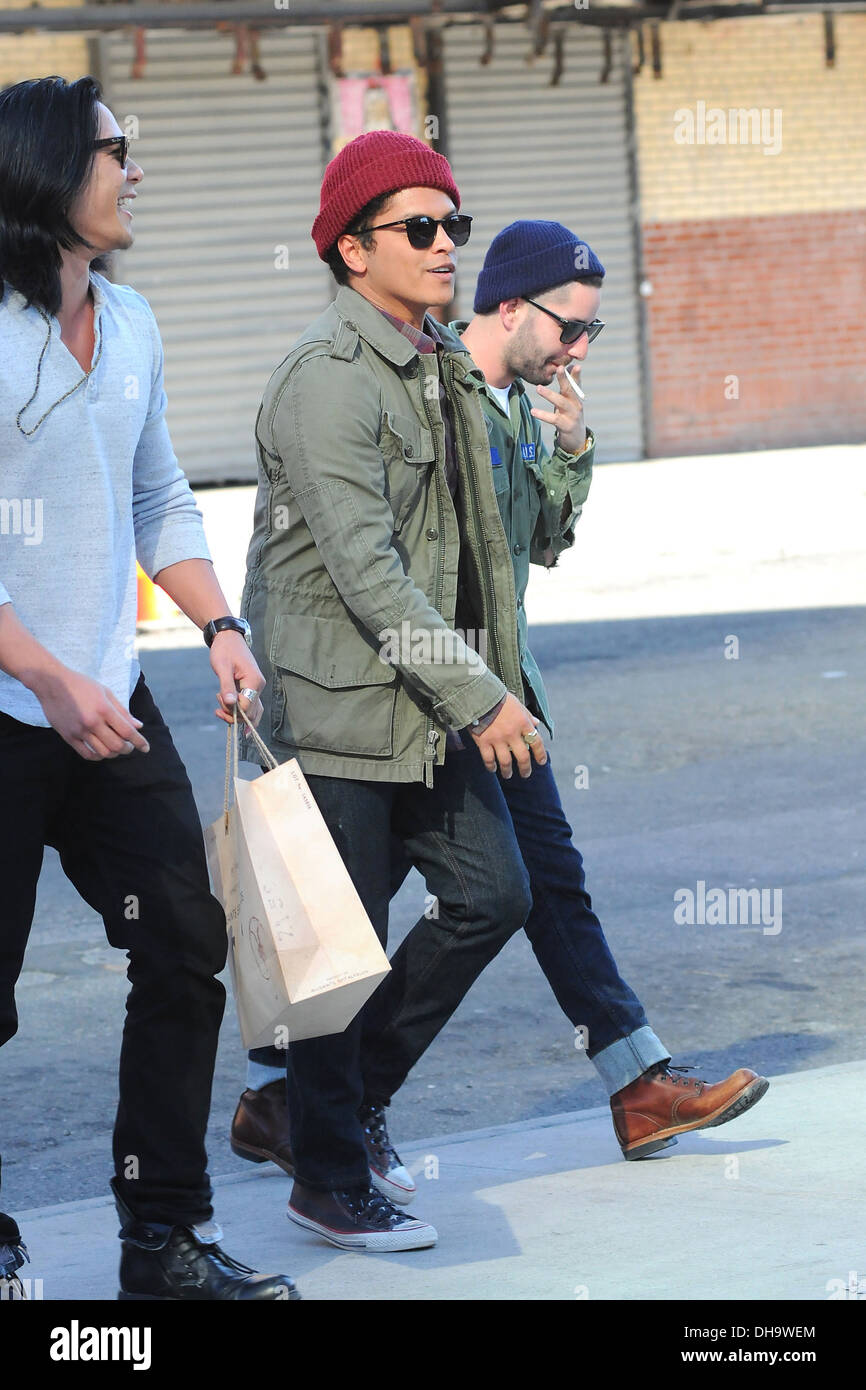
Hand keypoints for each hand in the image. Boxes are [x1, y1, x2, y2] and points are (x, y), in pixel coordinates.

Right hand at [29, 667, 150, 760]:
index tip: (146, 748)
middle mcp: (92, 722)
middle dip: (127, 749)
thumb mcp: (105, 692)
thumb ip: (122, 711)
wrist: (52, 683)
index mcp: (104, 709)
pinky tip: (102, 752)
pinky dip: (98, 756)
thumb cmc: (81, 685)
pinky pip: (86, 754)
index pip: (127, 731)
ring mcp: (79, 730)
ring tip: (116, 748)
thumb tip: (138, 726)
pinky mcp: (68, 736)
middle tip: (129, 746)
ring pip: (103, 752)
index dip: (139, 742)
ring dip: (114, 754)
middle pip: (117, 745)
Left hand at [209, 629, 264, 726]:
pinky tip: (230, 715)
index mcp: (254, 681)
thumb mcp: (222, 667)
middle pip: (250, 712)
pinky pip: (250, 705)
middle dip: (232, 714)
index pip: (246, 706)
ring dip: (237, 716)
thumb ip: (227, 686)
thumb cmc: (224, 650)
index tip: (218, 697)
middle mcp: (259, 686)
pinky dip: (240, 712)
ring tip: (220, 711)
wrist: (228, 638)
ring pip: (253, 712)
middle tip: (218, 702)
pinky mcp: (251, 688)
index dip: (232, 708)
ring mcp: (256, 687)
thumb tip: (230, 703)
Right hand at [469, 692, 546, 778]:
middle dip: (525, 768)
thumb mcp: (518, 705)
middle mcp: (512, 733)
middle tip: (525, 774)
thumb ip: (527, 716)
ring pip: (506, 761)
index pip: (536, 742)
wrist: (478, 695)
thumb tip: (536, 724)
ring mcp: (497, 739)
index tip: (541, 762)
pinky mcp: (483, 742)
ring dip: (507, 771)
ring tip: (508, 775)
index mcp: (523, 723)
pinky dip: (491, 766)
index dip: (540, 754)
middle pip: (522, 757)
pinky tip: (493, 768)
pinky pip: (488, 759)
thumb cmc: (499, 698)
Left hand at [530, 365, 585, 455]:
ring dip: (550, 395)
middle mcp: (576, 405)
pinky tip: (533, 411)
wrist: (577, 439)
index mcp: (576, 398)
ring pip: (561, 403)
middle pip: (570, 390)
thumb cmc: (570, 415)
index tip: (575, 364)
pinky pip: (553, 419)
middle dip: (565, 379)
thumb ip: (570, 385)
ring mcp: (572, 416)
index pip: (576, 383)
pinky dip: (543, 415)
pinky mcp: (565, 426)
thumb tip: (568, 366)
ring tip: (538, 388)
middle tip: (559, 368)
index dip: (576, 374)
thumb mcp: (570, 400)